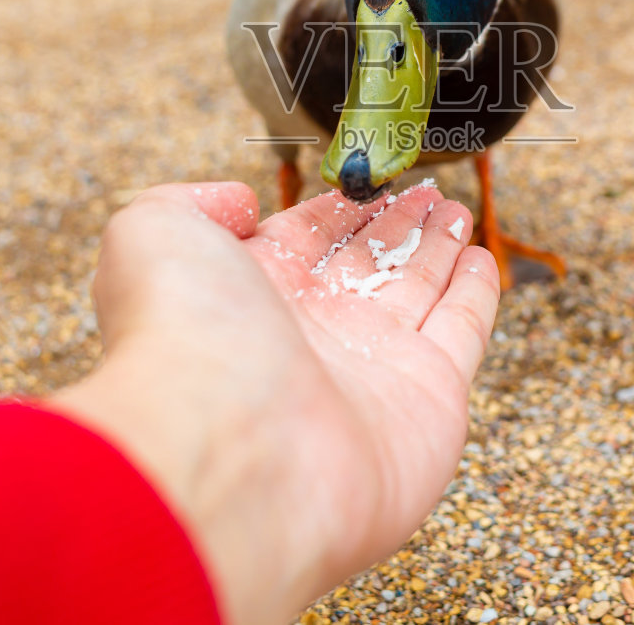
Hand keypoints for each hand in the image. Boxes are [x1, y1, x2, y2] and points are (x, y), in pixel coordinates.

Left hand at [52, 181, 499, 624]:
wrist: (227, 453)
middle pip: (364, 264)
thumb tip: (242, 204)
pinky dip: (476, 294)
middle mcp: (309, 334)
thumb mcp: (153, 233)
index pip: (303, 238)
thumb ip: (195, 203)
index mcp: (248, 294)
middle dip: (394, 225)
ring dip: (438, 247)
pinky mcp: (430, 399)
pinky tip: (480, 259)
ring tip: (454, 210)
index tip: (364, 179)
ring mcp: (372, 368)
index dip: (335, 208)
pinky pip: (462, 331)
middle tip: (424, 191)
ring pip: (416, 290)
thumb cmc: (179, 341)